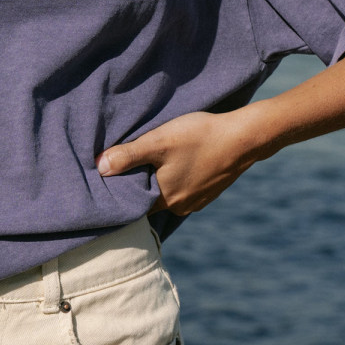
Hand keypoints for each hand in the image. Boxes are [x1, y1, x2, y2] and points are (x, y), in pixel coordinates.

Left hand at [96, 111, 261, 215]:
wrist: (245, 138)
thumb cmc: (200, 137)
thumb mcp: (158, 142)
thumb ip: (127, 156)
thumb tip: (99, 169)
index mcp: (165, 200)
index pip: (131, 204)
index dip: (120, 190)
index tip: (109, 177)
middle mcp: (180, 206)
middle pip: (148, 198)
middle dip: (138, 183)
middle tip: (127, 163)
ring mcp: (197, 200)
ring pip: (167, 192)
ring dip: (158, 179)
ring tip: (151, 159)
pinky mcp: (208, 190)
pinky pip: (183, 187)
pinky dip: (176, 176)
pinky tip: (176, 160)